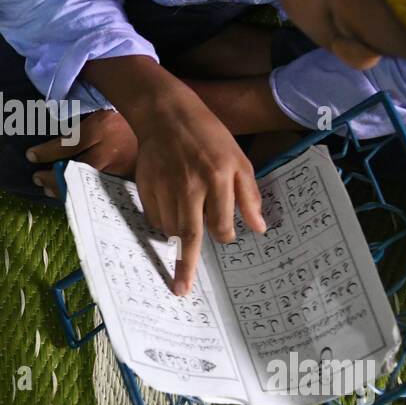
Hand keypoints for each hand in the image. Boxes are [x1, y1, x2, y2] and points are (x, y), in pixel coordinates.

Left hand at [26, 108, 137, 196]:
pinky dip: (84, 195)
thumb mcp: (100, 112)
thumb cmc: (125, 116)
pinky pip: (101, 191)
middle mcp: (108, 151)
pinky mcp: (128, 180)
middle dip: (51, 178)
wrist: (161, 124)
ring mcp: (119, 168)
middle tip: (36, 178)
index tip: (30, 156)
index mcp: (100, 129)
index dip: (45, 153)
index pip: (67, 144)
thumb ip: (79, 124)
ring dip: (64, 189)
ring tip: (49, 190)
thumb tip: (55, 138)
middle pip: (73, 170)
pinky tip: (73, 195)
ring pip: (85, 185)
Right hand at [129, 89, 266, 295]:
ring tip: (185, 217)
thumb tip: (259, 229)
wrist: (167, 115)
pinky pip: (155, 217)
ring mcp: (164, 188)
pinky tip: (171, 206)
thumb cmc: (210, 137)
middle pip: (188, 236)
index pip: (220, 226)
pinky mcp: (146, 188)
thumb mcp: (239, 160)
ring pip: (170, 229)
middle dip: (185, 266)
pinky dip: (163, 221)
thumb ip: (249, 196)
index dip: (224, 234)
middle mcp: (189, 187)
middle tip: (181, 290)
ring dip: (179, 235)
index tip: (223, 235)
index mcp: (217, 179)